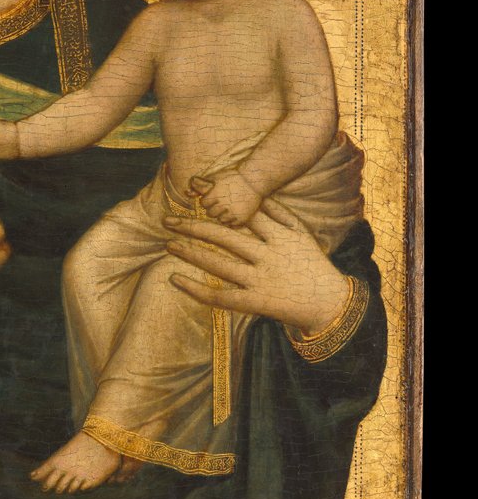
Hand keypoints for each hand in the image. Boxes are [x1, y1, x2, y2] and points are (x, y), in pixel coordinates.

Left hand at [164, 200, 351, 337]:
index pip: (243, 215)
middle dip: (194, 227)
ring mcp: (261, 280)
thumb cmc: (312, 264)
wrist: (330, 305)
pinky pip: (220, 297)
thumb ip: (278, 212)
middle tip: (168, 221)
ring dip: (191, 253)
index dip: (217, 203)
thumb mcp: (300, 232)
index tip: (195, 195)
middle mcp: (269, 256)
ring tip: (169, 244)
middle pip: (224, 237)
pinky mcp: (256, 302)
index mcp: (279, 235)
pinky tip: (176, 280)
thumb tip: (255, 193)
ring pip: (219, 265)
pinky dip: (196, 289)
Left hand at [189, 171, 260, 225]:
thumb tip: (187, 192)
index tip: (215, 195)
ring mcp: (233, 213)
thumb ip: (200, 185)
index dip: (209, 199)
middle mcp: (223, 205)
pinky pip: (231, 225)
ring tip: (229, 206)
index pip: (204, 203)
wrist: (254, 181)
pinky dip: (231, 220)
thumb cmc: (233, 178)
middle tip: (223, 200)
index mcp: (215, 195)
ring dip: (222, 215)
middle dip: (214, 208)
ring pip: (220, 220)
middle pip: (211, 213)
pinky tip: (235, 211)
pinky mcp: (241, 219)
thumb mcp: (216, 178)